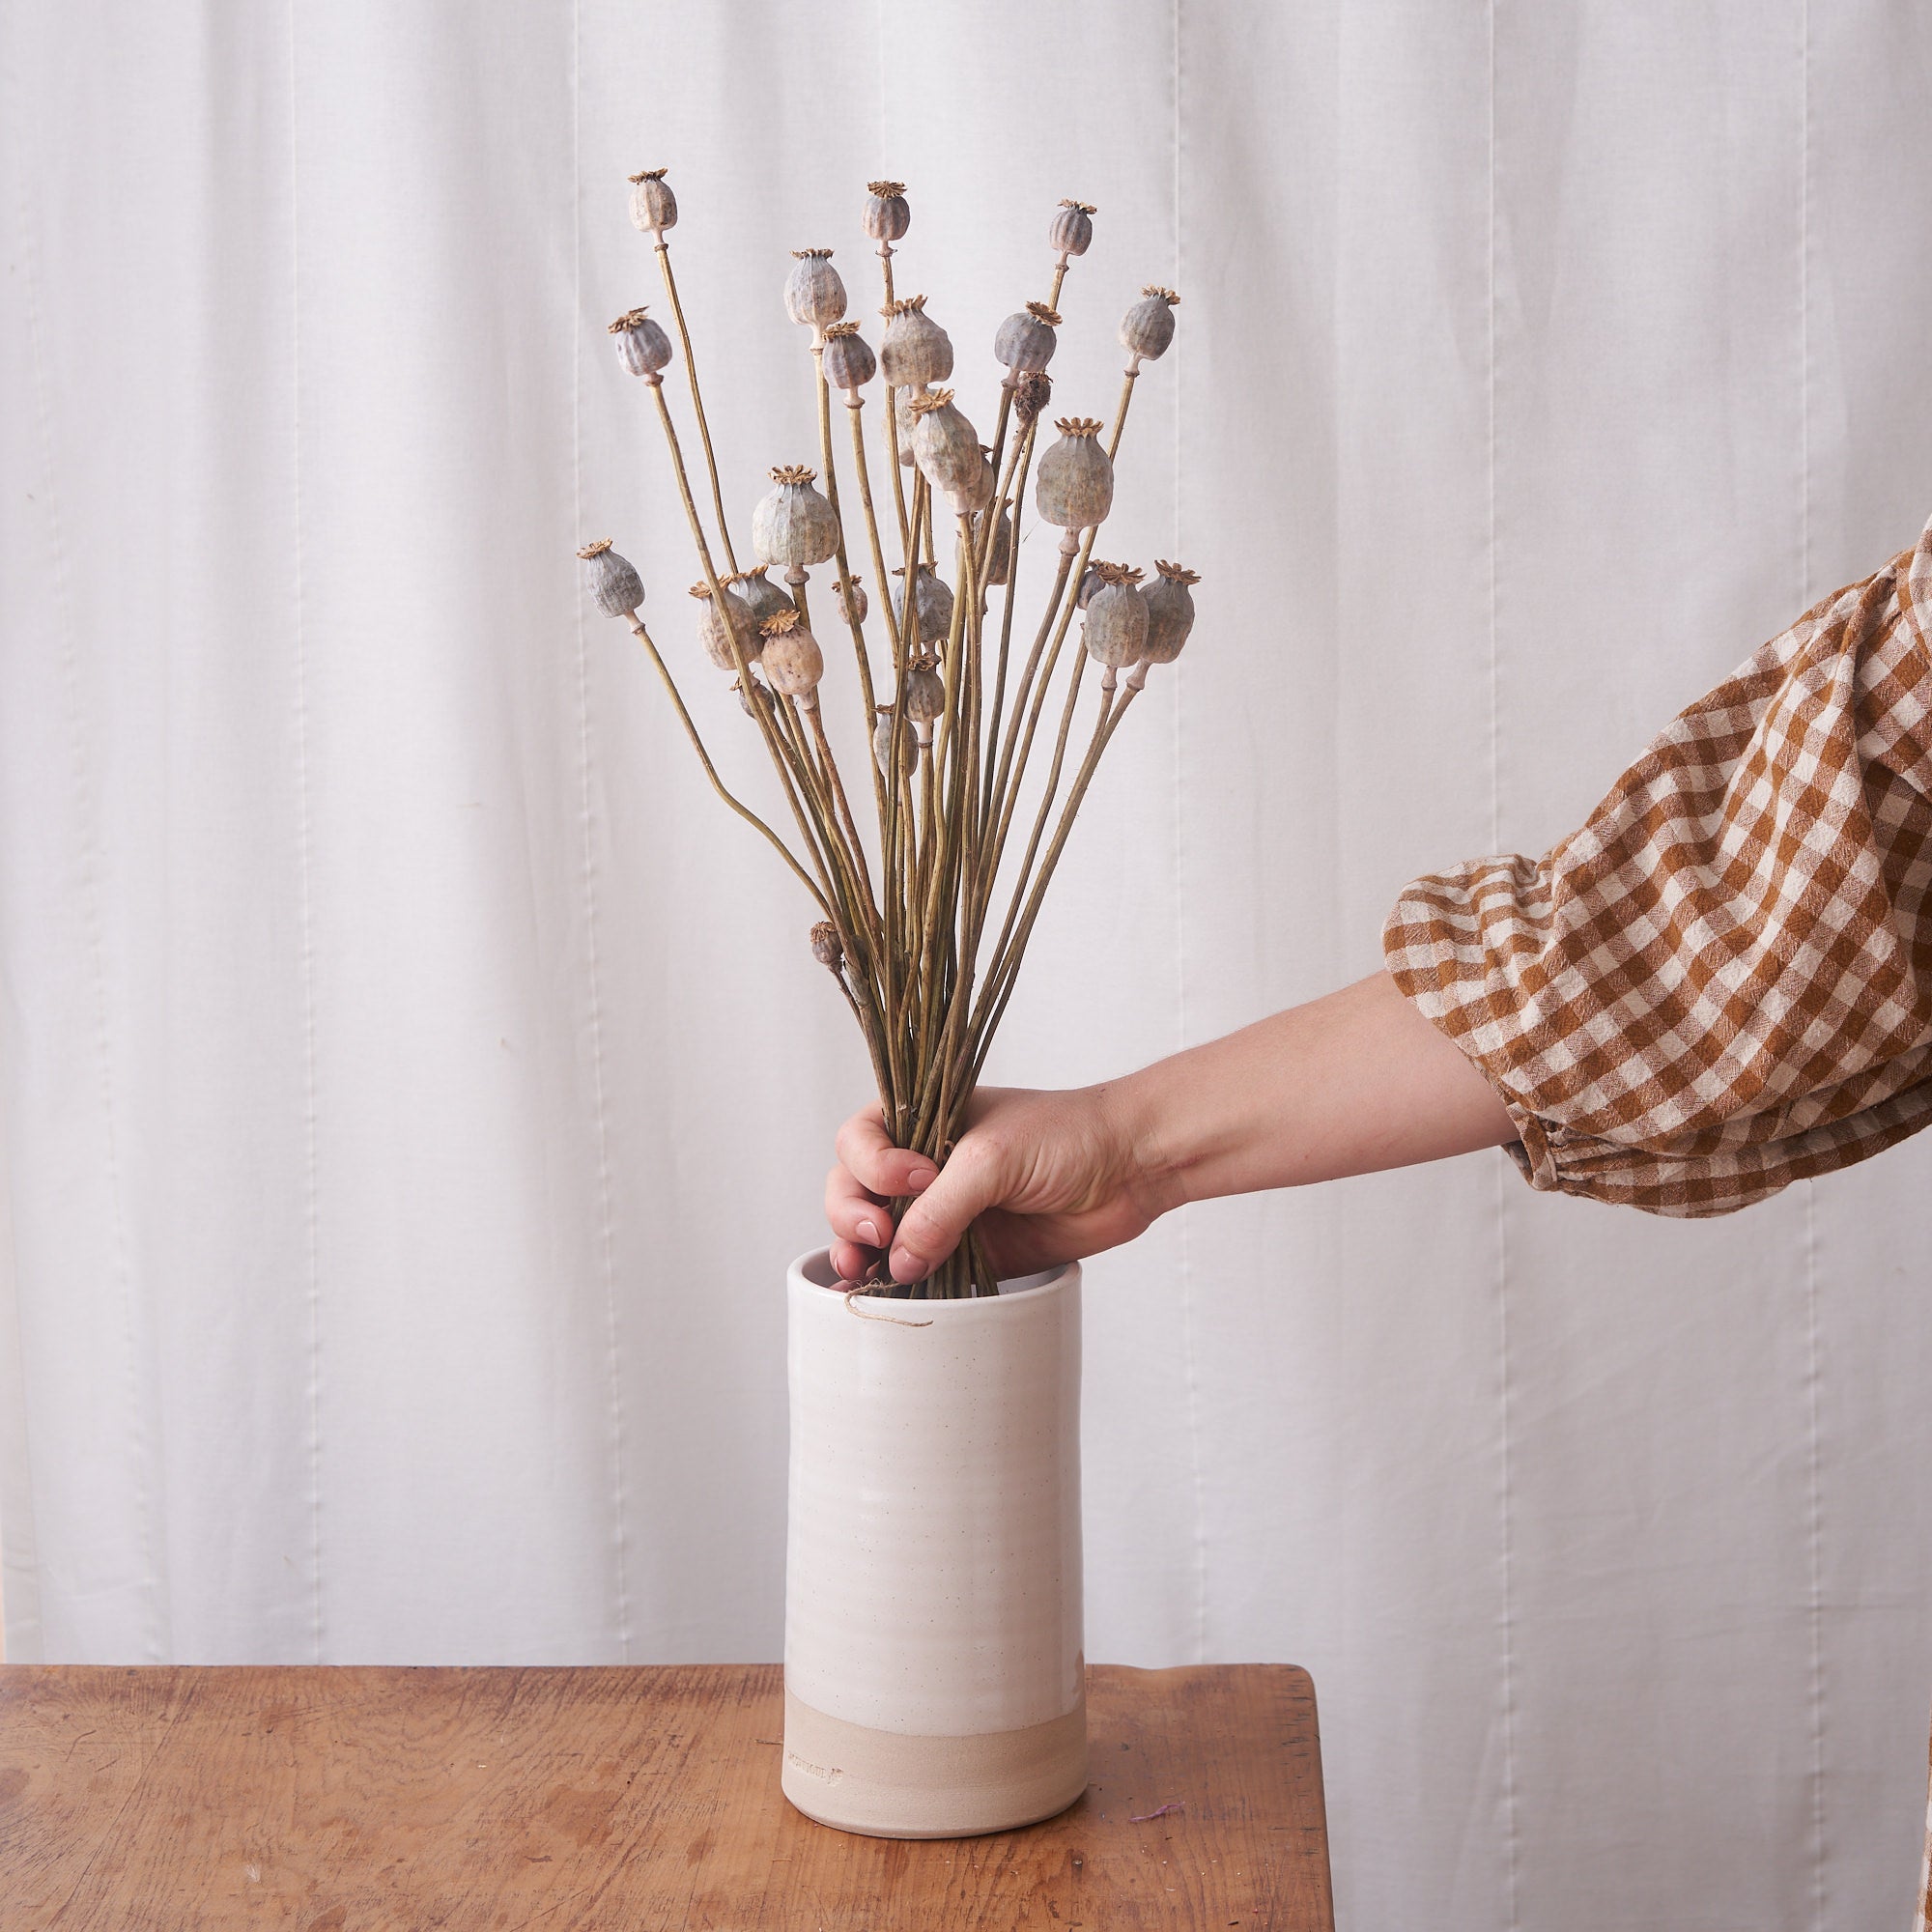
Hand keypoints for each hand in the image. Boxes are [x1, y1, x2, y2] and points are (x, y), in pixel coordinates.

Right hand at [824, 1083, 1166, 1284]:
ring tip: (864, 1274)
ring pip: (880, 1237)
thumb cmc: (1068, 1135)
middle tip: (878, 1236)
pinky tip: (884, 1296)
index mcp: (923, 1119)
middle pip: (854, 1190)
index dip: (872, 1166)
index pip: (860, 1142)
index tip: (915, 1179)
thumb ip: (940, 1209)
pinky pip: (922, 1272)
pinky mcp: (971, 1252)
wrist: (1131, 1166)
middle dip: (851, 1215)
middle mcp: (925, 1164)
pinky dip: (900, 1286)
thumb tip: (898, 1263)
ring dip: (862, 1256)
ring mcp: (946, 1210)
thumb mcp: (992, 1159)